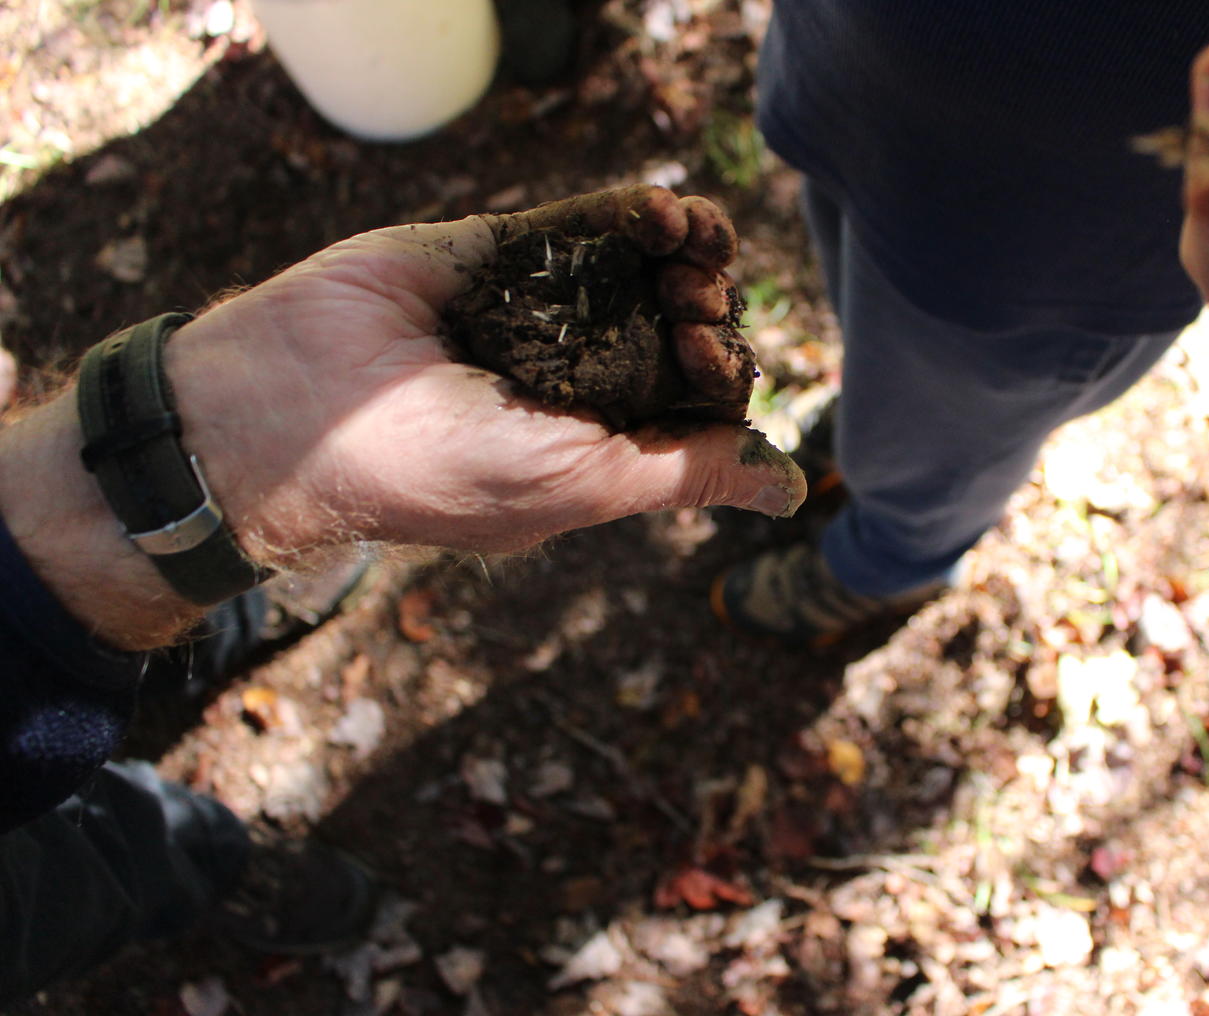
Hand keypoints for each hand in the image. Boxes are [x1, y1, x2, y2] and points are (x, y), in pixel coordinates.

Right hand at [166, 185, 804, 563]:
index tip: (709, 352)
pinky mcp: (498, 254)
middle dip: (705, 305)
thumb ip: (685, 472)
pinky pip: (580, 226)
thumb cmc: (446, 469)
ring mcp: (537, 310)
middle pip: (674, 326)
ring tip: (695, 245)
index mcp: (596, 439)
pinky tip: (667, 212)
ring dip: (685, 253)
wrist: (302, 408)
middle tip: (697, 301)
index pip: (692, 398)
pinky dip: (633, 214)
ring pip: (639, 272)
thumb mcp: (583, 483)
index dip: (721, 368)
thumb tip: (788, 492)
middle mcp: (572, 374)